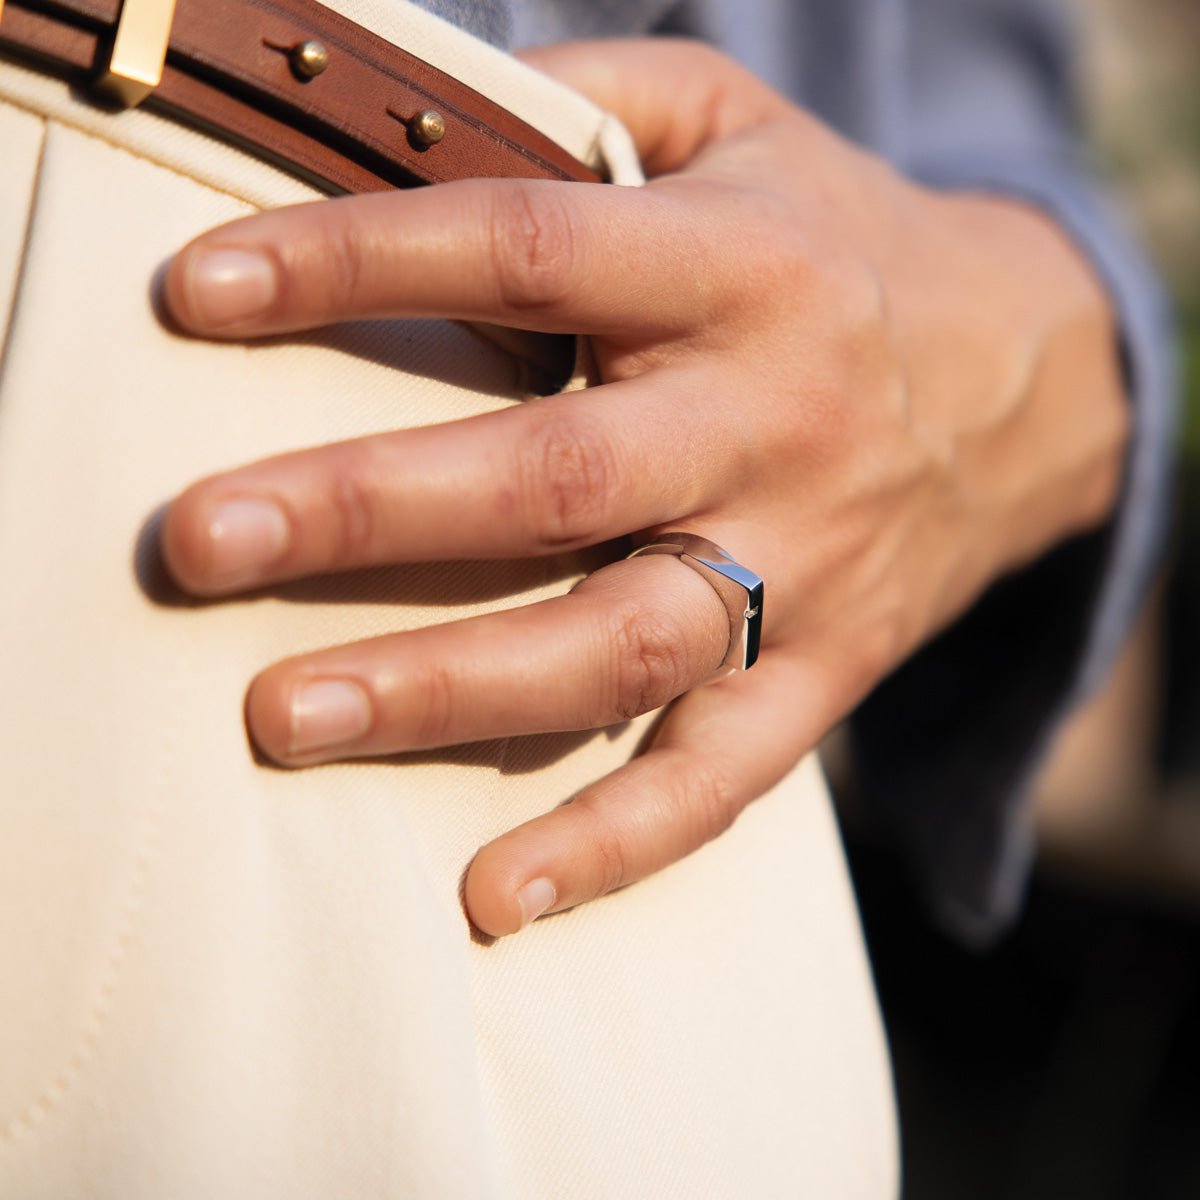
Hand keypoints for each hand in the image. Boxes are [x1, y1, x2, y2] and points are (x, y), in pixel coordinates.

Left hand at [160, 40, 1125, 935]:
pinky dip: (610, 845)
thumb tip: (413, 99)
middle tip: (198, 544)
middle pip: (555, 477)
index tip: (202, 296)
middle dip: (368, 507)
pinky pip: (719, 775)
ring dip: (452, 690)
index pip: (528, 248)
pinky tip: (491, 895)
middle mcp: (767, 422)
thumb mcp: (742, 125)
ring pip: (618, 642)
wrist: (1027, 377)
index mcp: (739, 268)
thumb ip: (596, 101)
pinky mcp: (822, 670)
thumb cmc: (838, 244)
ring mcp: (801, 564)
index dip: (360, 263)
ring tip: (289, 719)